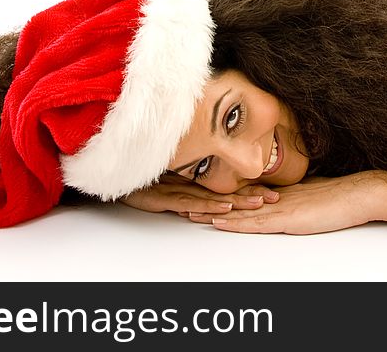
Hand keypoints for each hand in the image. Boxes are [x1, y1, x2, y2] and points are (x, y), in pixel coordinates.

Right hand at [119, 172, 279, 217]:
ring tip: (258, 204)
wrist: (111, 175)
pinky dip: (207, 207)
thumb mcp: (166, 184)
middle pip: (224, 192)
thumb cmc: (138, 180)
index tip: (272, 192)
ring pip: (211, 198)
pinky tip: (223, 210)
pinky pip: (188, 203)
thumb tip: (206, 195)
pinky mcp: (163, 198)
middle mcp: (187, 186)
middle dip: (250, 195)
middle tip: (274, 198)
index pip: (226, 188)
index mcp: (192, 183)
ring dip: (236, 202)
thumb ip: (185, 187)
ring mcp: (175, 191)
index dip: (248, 189)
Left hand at [189, 172, 386, 234]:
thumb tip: (278, 197)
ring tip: (189, 212)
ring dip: (214, 212)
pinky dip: (235, 223)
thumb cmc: (339, 196)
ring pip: (239, 211)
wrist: (359, 193)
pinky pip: (255, 223)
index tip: (198, 193)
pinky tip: (220, 223)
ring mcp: (279, 207)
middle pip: (234, 200)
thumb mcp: (308, 194)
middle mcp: (274, 197)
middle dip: (208, 202)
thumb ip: (291, 196)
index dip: (218, 194)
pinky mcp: (287, 219)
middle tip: (181, 201)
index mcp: (278, 191)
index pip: (242, 192)